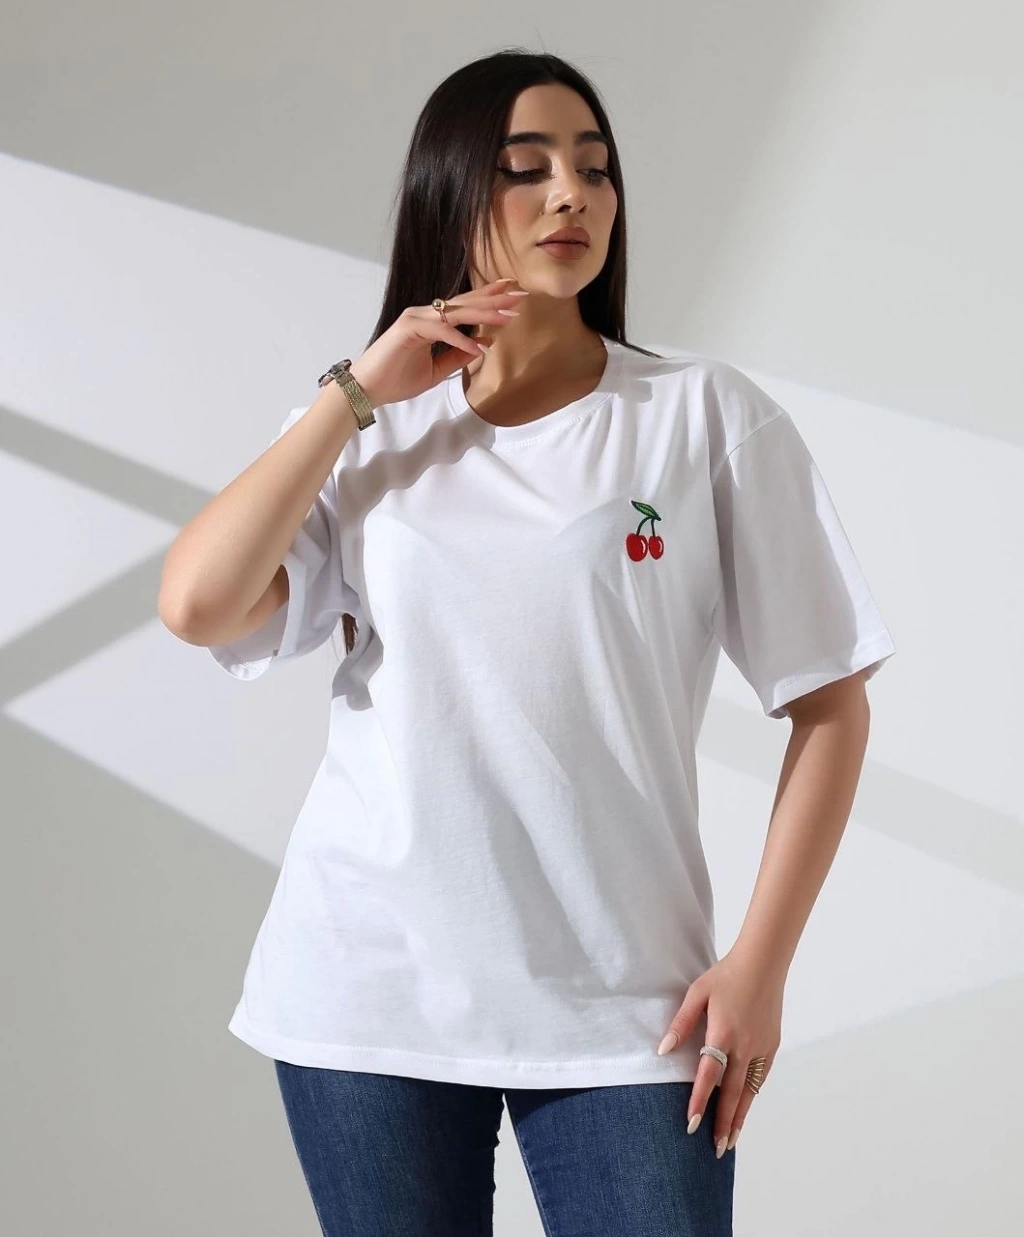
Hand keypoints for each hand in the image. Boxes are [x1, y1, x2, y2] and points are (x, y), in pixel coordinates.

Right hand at [347, 277, 529, 407]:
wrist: (367, 389)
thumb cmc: (396, 379)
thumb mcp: (437, 370)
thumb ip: (458, 356)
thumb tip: (486, 344)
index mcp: (432, 321)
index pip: (465, 306)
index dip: (488, 298)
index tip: (512, 292)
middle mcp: (425, 314)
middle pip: (465, 303)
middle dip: (494, 299)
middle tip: (520, 294)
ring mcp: (416, 318)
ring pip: (456, 312)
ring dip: (484, 314)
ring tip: (508, 317)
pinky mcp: (408, 329)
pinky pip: (441, 331)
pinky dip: (461, 340)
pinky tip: (479, 347)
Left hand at [659, 950, 783, 1155]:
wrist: (762, 963)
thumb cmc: (726, 976)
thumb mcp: (697, 993)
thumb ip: (681, 1023)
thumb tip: (663, 1049)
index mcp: (723, 1033)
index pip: (708, 1075)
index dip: (699, 1101)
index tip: (691, 1124)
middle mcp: (744, 1046)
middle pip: (732, 1092)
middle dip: (724, 1123)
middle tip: (717, 1149)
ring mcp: (761, 1047)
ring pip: (749, 1090)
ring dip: (740, 1116)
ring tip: (732, 1140)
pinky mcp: (772, 1045)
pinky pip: (760, 1077)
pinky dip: (752, 1096)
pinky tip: (745, 1107)